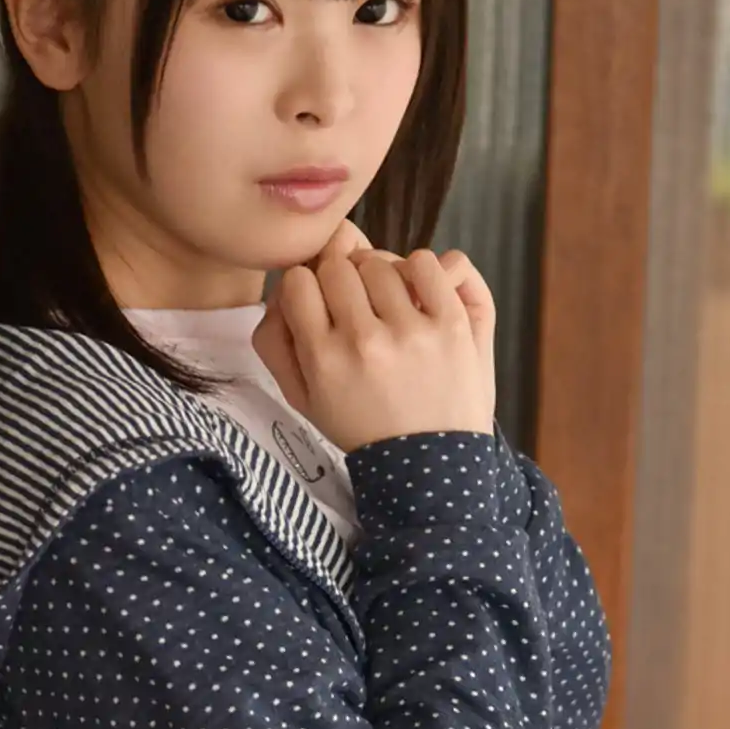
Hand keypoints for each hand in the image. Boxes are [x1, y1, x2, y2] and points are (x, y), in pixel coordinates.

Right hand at [251, 218, 497, 452]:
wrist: (427, 466)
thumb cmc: (364, 430)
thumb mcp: (303, 402)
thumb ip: (276, 345)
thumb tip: (282, 291)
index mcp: (323, 359)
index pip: (299, 280)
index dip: (308, 286)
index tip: (321, 302)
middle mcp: (365, 341)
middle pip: (339, 266)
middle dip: (343, 279)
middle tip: (356, 305)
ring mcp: (412, 331)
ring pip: (381, 263)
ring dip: (380, 276)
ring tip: (388, 304)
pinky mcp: (452, 325)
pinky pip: (428, 263)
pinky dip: (420, 269)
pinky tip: (417, 294)